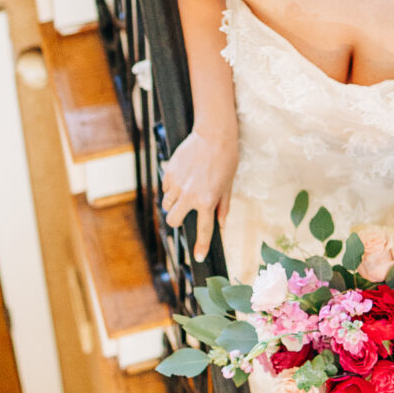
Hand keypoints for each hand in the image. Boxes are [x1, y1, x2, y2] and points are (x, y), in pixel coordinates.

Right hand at [161, 125, 238, 261]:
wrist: (213, 135)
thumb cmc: (225, 159)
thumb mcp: (228, 185)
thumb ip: (223, 206)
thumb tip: (221, 224)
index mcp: (207, 201)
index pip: (203, 230)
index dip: (201, 245)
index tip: (198, 257)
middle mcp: (190, 195)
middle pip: (173, 220)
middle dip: (177, 220)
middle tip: (184, 213)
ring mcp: (177, 184)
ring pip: (167, 205)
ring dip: (173, 203)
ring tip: (184, 191)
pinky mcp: (169, 173)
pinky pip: (165, 188)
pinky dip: (171, 188)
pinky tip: (182, 177)